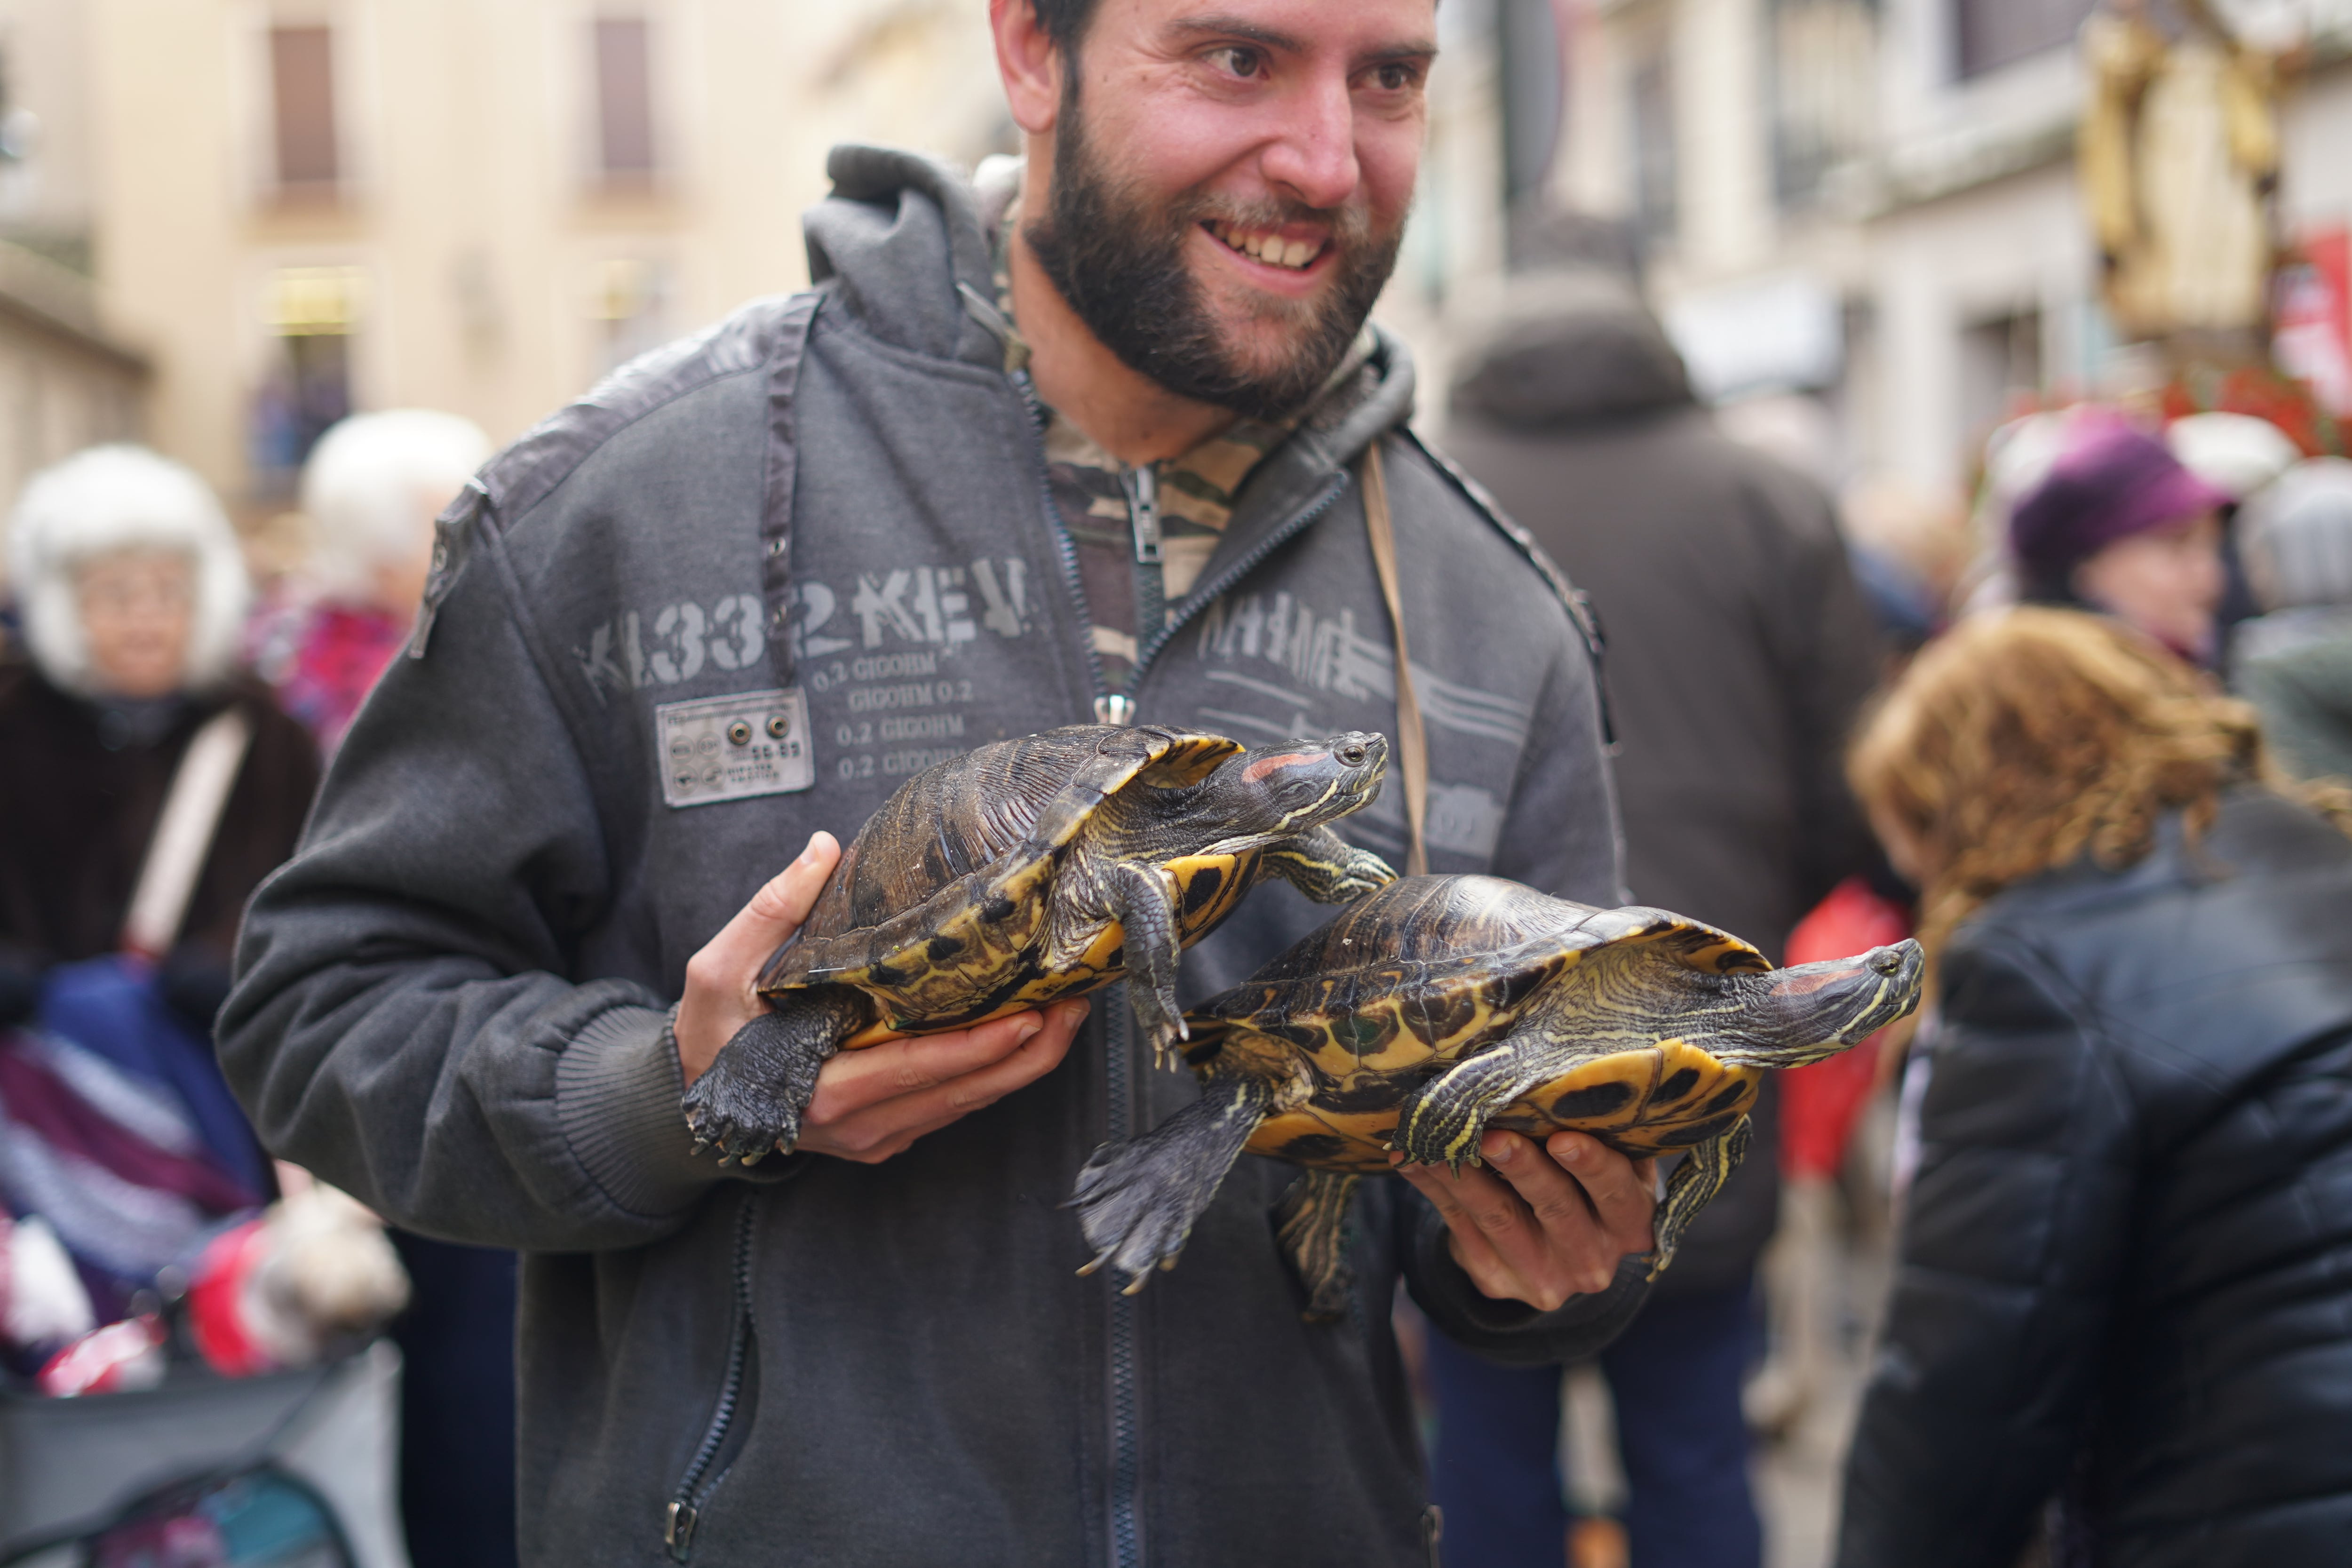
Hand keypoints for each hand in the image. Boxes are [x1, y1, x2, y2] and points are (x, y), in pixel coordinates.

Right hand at [675, 831, 1089, 1164]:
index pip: (915, 1070)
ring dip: (1023, 1062)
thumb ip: (773, 911)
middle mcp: (860, 1125)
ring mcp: (878, 1136)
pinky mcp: (890, 1133)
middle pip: (962, 1095)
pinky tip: (1028, 1032)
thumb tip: (823, 850)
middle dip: (1028, 1052)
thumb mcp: (720, 969)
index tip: (1029, 1015)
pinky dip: (995, 1073)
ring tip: (1069, 1011)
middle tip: (1075, 1003)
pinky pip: (953, 1106)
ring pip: (968, 1105)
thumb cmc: (708, 1033)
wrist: (687, 1101)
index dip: (977, 1048)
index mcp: (823, 1090)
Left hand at [1392, 1130, 1656, 1310]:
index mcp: (1629, 1224)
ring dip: (1464, 1174)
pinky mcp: (1496, 1280)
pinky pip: (1460, 1229)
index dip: (1590, 1165)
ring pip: (1499, 1218)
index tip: (1561, 1136)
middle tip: (1491, 1135)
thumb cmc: (1586, 1188)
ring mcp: (1543, 1276)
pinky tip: (1409, 1159)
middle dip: (1522, 1167)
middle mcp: (1592, 1258)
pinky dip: (1434, 1189)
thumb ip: (1600, 1138)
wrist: (1555, 1255)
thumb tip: (1561, 1077)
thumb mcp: (1611, 1169)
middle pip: (1555, 1206)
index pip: (1615, 1192)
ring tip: (1436, 1140)